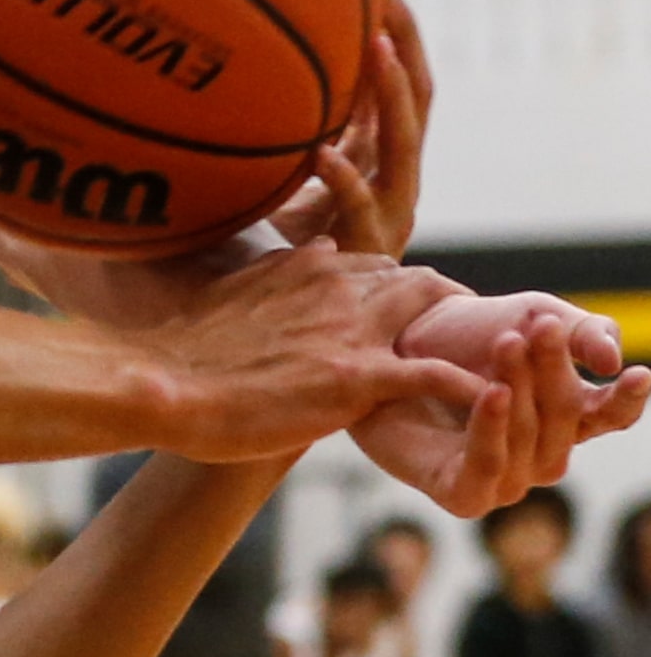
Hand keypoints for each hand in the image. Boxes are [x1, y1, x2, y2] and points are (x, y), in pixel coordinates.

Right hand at [136, 243, 481, 462]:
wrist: (163, 385)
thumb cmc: (184, 354)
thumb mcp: (232, 295)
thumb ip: (280, 276)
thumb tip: (314, 249)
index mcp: (300, 268)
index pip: (372, 265)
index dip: (398, 292)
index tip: (412, 318)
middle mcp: (331, 284)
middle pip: (415, 276)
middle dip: (447, 302)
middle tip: (468, 338)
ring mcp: (348, 329)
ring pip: (434, 305)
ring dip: (463, 332)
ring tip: (493, 364)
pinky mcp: (357, 377)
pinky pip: (439, 374)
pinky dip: (472, 388)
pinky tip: (492, 407)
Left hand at [274, 0, 429, 256]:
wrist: (306, 312)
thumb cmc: (289, 231)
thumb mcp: (291, 164)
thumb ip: (292, 123)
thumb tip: (253, 62)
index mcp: (383, 150)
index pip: (403, 77)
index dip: (398, 29)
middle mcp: (396, 173)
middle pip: (415, 96)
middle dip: (404, 40)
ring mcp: (387, 209)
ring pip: (402, 144)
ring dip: (389, 94)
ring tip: (374, 47)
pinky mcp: (364, 246)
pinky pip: (357, 208)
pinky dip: (341, 179)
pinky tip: (319, 154)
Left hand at [398, 290, 648, 461]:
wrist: (388, 343)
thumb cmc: (466, 334)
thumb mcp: (531, 315)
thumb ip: (581, 332)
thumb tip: (614, 361)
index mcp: (567, 419)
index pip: (609, 416)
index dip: (626, 400)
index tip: (638, 374)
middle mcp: (541, 454)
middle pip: (566, 419)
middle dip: (553, 371)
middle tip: (540, 326)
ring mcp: (505, 477)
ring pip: (528, 440)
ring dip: (520, 390)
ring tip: (507, 343)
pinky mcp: (462, 492)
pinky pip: (486, 467)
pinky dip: (492, 431)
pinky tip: (493, 393)